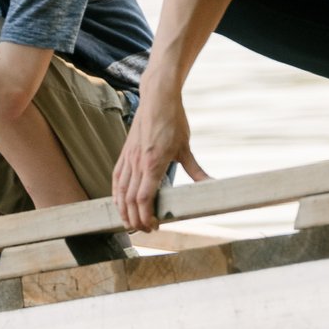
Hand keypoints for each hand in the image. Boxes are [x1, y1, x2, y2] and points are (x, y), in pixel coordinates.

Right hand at [114, 81, 210, 231]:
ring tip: (129, 223)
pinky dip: (116, 193)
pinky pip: (116, 177)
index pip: (144, 198)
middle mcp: (137, 163)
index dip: (145, 216)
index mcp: (153, 163)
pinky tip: (119, 202)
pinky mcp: (125, 153)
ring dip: (123, 210)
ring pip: (120, 190)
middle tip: (145, 230)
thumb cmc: (173, 121)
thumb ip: (196, 171)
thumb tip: (212, 185)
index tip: (154, 226)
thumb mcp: (186, 147)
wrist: (157, 98)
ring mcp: (129, 158)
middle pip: (130, 199)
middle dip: (135, 219)